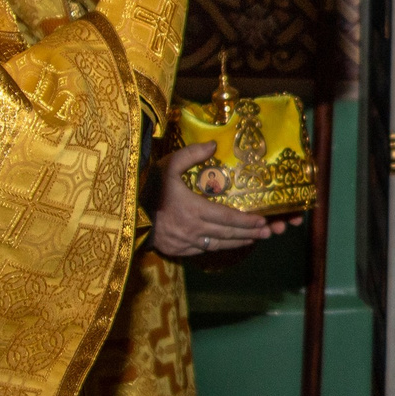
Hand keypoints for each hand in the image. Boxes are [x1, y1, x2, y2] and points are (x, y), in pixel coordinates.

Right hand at [150, 143, 285, 258]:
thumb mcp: (167, 166)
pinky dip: (219, 247)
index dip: (247, 221)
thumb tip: (214, 144)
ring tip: (254, 239)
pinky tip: (226, 244)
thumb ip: (191, 155)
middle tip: (268, 232)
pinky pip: (204, 251)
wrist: (126, 216)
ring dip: (238, 242)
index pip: (227, 218)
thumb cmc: (148, 189)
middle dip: (249, 233)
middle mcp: (194, 229)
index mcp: (194, 209)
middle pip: (227, 234)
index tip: (263, 221)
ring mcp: (186, 243)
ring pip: (218, 245)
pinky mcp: (179, 251)